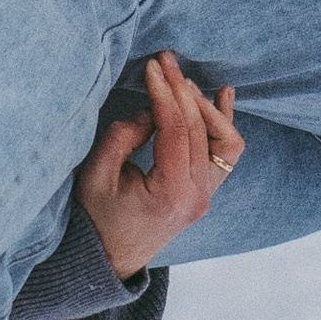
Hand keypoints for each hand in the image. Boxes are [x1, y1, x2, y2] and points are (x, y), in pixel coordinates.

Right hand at [77, 53, 241, 279]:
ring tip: (184, 80)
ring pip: (225, 141)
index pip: (176, 132)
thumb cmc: (96, 218)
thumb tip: (152, 108)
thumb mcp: (97, 175)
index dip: (165, 94)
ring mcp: (206, 196)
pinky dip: (224, 122)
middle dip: (182, 90)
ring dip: (205, 107)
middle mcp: (198, 196)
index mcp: (172, 195)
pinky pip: (225, 153)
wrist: (108, 259)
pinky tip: (223, 94)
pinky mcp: (205, 191)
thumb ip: (123, 136)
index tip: (153, 66)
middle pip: (200, 131)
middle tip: (165, 60)